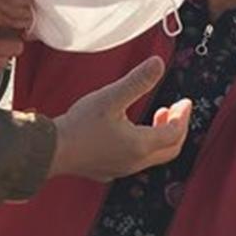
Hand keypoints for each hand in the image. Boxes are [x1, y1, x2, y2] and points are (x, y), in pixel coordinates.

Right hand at [50, 57, 191, 182]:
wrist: (50, 151)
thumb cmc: (79, 125)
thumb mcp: (111, 97)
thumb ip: (137, 81)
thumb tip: (158, 64)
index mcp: (141, 145)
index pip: (175, 132)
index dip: (184, 116)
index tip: (185, 102)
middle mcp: (135, 162)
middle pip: (170, 149)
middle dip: (177, 128)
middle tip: (175, 110)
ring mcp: (122, 169)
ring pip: (153, 156)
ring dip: (160, 136)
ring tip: (156, 116)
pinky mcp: (108, 171)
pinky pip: (136, 161)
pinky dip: (144, 145)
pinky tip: (131, 132)